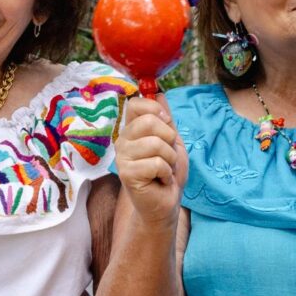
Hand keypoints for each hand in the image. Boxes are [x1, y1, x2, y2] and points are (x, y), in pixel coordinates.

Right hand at [115, 96, 186, 228]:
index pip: (136, 104)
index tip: (166, 123)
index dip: (155, 109)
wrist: (166, 202)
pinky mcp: (126, 174)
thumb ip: (165, 118)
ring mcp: (122, 157)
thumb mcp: (172, 141)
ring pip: (156, 144)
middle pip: (149, 122)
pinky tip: (160, 180)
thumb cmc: (168, 172)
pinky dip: (166, 173)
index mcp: (132, 130)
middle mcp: (123, 141)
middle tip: (168, 156)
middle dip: (169, 139)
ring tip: (164, 170)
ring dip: (170, 159)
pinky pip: (156, 163)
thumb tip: (159, 93)